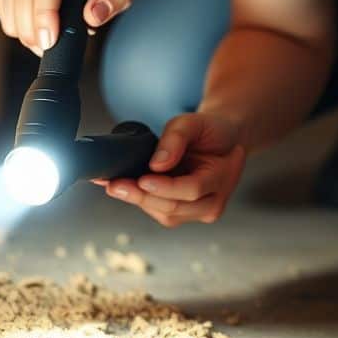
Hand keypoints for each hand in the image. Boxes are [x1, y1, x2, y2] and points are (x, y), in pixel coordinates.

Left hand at [92, 112, 246, 227]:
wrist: (219, 141)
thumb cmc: (208, 131)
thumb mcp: (193, 122)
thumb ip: (176, 139)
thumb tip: (156, 164)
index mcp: (222, 176)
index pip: (193, 188)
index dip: (166, 187)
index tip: (142, 179)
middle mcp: (214, 200)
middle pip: (176, 207)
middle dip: (142, 197)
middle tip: (114, 185)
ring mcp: (200, 211)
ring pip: (166, 215)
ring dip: (140, 200)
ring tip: (116, 184)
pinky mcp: (185, 213)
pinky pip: (161, 213)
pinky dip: (143, 201)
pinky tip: (127, 188)